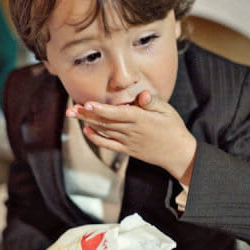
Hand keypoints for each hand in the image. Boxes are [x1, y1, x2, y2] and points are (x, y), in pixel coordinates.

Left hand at [66, 90, 195, 179]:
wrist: (178, 153)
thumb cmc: (173, 128)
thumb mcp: (167, 111)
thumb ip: (153, 102)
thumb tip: (143, 95)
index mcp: (141, 119)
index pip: (118, 113)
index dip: (102, 109)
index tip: (88, 104)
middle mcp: (132, 131)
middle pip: (106, 121)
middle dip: (87, 114)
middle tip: (71, 108)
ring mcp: (128, 141)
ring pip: (104, 131)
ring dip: (88, 122)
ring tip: (73, 114)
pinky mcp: (127, 149)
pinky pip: (108, 144)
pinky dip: (96, 138)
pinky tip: (86, 130)